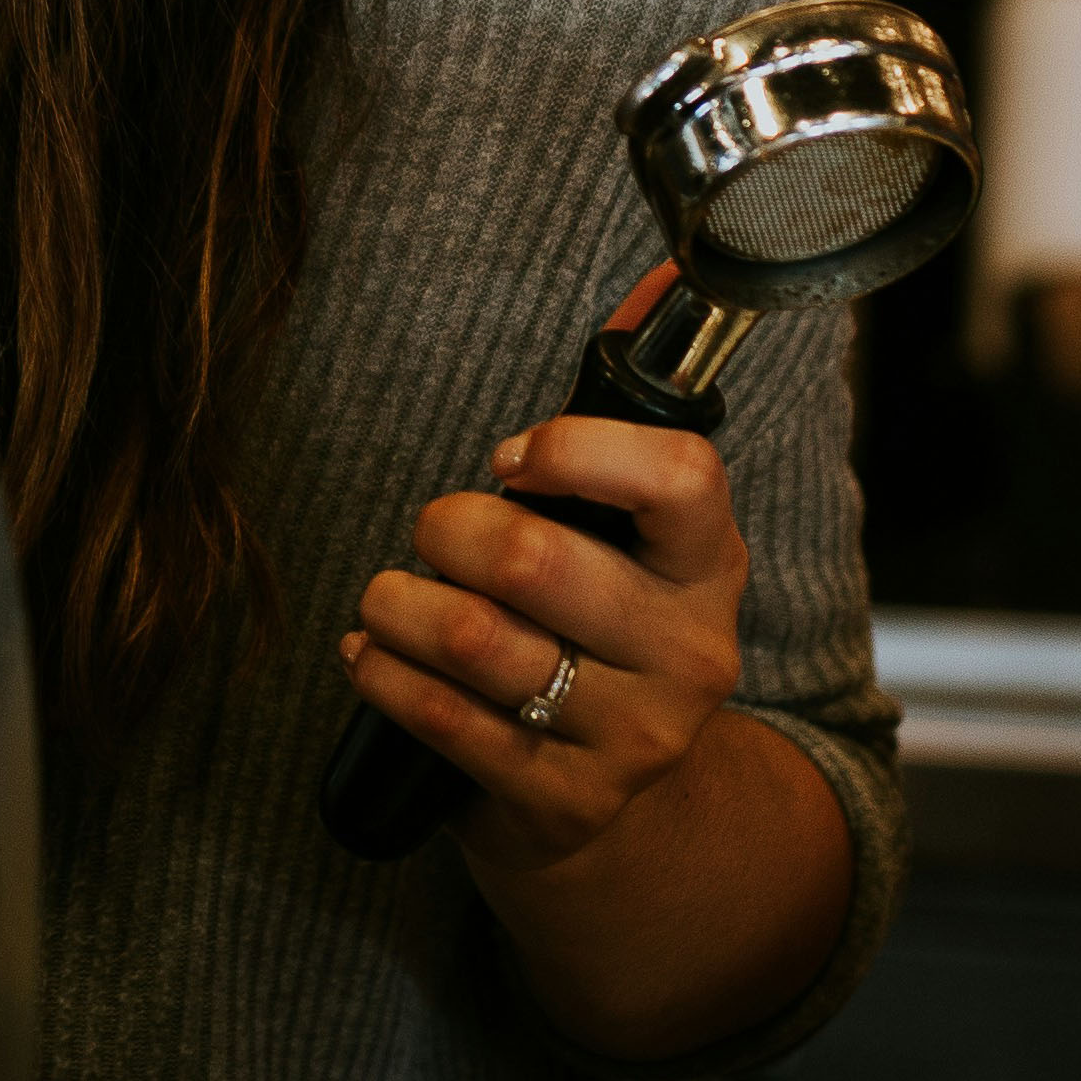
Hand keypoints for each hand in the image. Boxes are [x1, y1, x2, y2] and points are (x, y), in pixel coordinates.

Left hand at [339, 403, 747, 875]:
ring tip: (385, 599)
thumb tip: (660, 273)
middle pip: (534, 559)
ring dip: (396, 604)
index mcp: (707, 564)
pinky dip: (383, 674)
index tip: (510, 460)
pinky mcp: (565, 800)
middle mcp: (689, 652)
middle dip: (446, 529)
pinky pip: (444, 719)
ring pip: (475, 639)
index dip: (574, 451)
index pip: (679, 476)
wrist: (611, 807)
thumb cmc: (595, 627)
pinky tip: (372, 656)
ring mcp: (634, 736)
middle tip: (430, 533)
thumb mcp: (630, 532)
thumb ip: (623, 410)